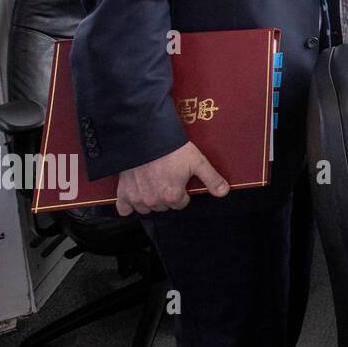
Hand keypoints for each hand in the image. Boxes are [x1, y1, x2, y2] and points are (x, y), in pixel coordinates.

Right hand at [115, 141, 229, 215]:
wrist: (145, 137)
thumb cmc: (172, 150)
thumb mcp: (197, 161)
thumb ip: (211, 179)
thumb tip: (224, 192)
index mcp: (172, 196)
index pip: (181, 203)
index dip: (182, 192)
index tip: (179, 180)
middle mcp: (154, 202)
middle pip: (164, 206)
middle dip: (166, 195)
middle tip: (166, 177)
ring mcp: (137, 199)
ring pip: (146, 208)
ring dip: (150, 200)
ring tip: (152, 182)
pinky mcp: (123, 193)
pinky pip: (124, 208)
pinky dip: (128, 204)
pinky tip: (134, 195)